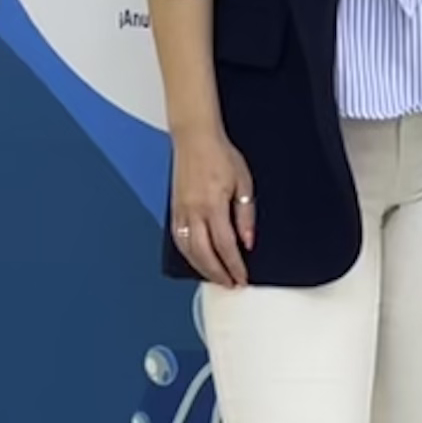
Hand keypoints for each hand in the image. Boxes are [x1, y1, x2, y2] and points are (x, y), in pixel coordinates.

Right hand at [168, 131, 255, 289]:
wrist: (195, 138)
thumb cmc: (220, 155)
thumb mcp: (244, 183)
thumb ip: (245, 215)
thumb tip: (247, 241)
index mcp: (213, 205)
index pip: (225, 246)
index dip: (234, 266)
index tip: (241, 278)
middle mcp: (194, 212)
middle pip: (204, 254)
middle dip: (218, 273)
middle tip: (230, 283)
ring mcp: (181, 211)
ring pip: (188, 250)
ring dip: (202, 268)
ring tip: (216, 277)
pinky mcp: (174, 209)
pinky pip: (178, 239)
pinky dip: (188, 254)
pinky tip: (197, 260)